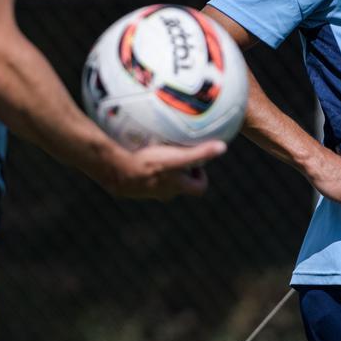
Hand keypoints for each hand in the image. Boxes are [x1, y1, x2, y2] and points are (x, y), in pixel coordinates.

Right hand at [103, 140, 227, 199]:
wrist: (117, 172)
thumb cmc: (149, 164)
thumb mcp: (177, 158)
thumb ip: (200, 153)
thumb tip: (223, 147)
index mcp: (177, 187)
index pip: (199, 188)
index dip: (201, 176)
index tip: (197, 163)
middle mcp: (164, 192)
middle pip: (180, 184)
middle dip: (182, 170)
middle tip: (177, 152)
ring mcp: (148, 191)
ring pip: (162, 181)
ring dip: (164, 168)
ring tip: (159, 150)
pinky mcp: (133, 186)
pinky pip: (145, 177)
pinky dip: (147, 167)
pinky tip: (139, 151)